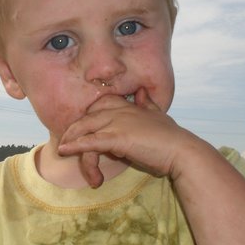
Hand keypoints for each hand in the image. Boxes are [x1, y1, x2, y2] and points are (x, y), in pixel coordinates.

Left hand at [58, 88, 185, 186]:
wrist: (182, 151)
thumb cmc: (171, 138)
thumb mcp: (158, 115)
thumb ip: (148, 104)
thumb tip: (142, 92)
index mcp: (129, 105)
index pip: (101, 104)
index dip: (89, 115)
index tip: (83, 127)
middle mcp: (120, 110)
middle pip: (88, 117)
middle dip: (74, 129)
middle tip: (66, 142)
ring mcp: (118, 123)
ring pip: (85, 129)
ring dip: (71, 141)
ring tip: (63, 151)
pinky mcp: (117, 138)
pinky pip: (90, 142)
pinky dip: (75, 146)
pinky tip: (65, 151)